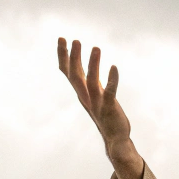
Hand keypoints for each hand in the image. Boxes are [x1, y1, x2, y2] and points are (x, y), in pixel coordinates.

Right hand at [57, 38, 143, 178]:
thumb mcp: (94, 97)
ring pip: (92, 81)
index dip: (63, 56)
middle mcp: (86, 97)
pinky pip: (110, 92)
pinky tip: (114, 67)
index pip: (68, 72)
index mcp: (82, 93)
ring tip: (96, 48)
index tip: (62, 38)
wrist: (116, 140)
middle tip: (74, 40)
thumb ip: (88, 83)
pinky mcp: (110, 108)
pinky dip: (112, 80)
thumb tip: (81, 69)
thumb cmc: (106, 117)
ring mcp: (97, 103)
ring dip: (93, 64)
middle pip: (75, 75)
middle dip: (73, 57)